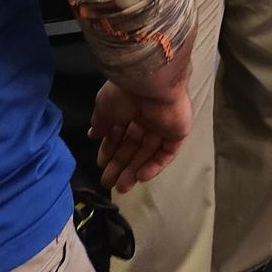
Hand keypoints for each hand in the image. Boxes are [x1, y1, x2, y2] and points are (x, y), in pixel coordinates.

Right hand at [91, 78, 190, 192]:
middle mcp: (146, 116)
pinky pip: (167, 152)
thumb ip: (101, 122)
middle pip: (133, 146)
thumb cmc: (125, 92)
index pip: (119, 133)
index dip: (110, 150)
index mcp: (129, 107)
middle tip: (109, 183)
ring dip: (135, 169)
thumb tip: (93, 134)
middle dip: (120, 165)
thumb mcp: (104, 107)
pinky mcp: (178, 131)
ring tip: (122, 187)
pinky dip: (155, 165)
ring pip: (149, 152)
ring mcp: (163, 124)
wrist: (152, 83)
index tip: (101, 164)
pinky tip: (141, 177)